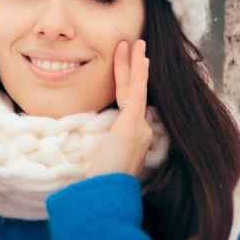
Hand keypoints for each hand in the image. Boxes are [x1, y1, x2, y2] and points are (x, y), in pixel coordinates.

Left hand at [86, 39, 152, 177]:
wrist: (106, 196)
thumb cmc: (101, 184)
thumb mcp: (102, 163)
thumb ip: (104, 149)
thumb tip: (98, 145)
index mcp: (134, 138)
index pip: (131, 104)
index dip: (130, 84)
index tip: (130, 68)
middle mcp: (142, 131)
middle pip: (136, 92)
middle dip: (135, 67)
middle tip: (135, 46)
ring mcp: (139, 128)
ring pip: (136, 89)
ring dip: (134, 64)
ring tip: (134, 43)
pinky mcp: (131, 126)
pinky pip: (137, 94)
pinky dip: (139, 75)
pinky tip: (141, 59)